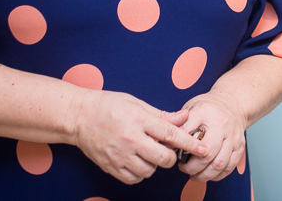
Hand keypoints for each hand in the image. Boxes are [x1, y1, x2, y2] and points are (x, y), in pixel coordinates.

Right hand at [70, 90, 207, 184]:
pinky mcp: (110, 166)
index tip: (203, 149)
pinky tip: (138, 162)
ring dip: (154, 165)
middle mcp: (130, 139)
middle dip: (171, 157)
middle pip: (163, 158)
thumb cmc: (109, 105)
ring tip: (148, 153)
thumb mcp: (136, 102)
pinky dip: (140, 173)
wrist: (79, 116)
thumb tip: (183, 118)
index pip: (171, 134)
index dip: (189, 143)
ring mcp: (119, 154)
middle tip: (168, 150)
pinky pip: (133, 178)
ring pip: (149, 171)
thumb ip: (160, 115)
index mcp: (139, 120)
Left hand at [178, 90, 246, 181]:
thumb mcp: (191, 107)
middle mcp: (222, 124)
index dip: (178, 146)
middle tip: (183, 168)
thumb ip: (179, 122)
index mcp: (205, 112)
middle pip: (207, 153)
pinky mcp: (240, 146)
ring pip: (219, 164)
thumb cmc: (208, 108)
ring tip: (194, 175)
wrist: (232, 103)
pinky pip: (229, 167)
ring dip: (204, 175)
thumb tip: (165, 141)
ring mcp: (233, 136)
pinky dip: (217, 175)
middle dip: (192, 167)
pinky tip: (208, 174)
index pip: (188, 132)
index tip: (172, 153)